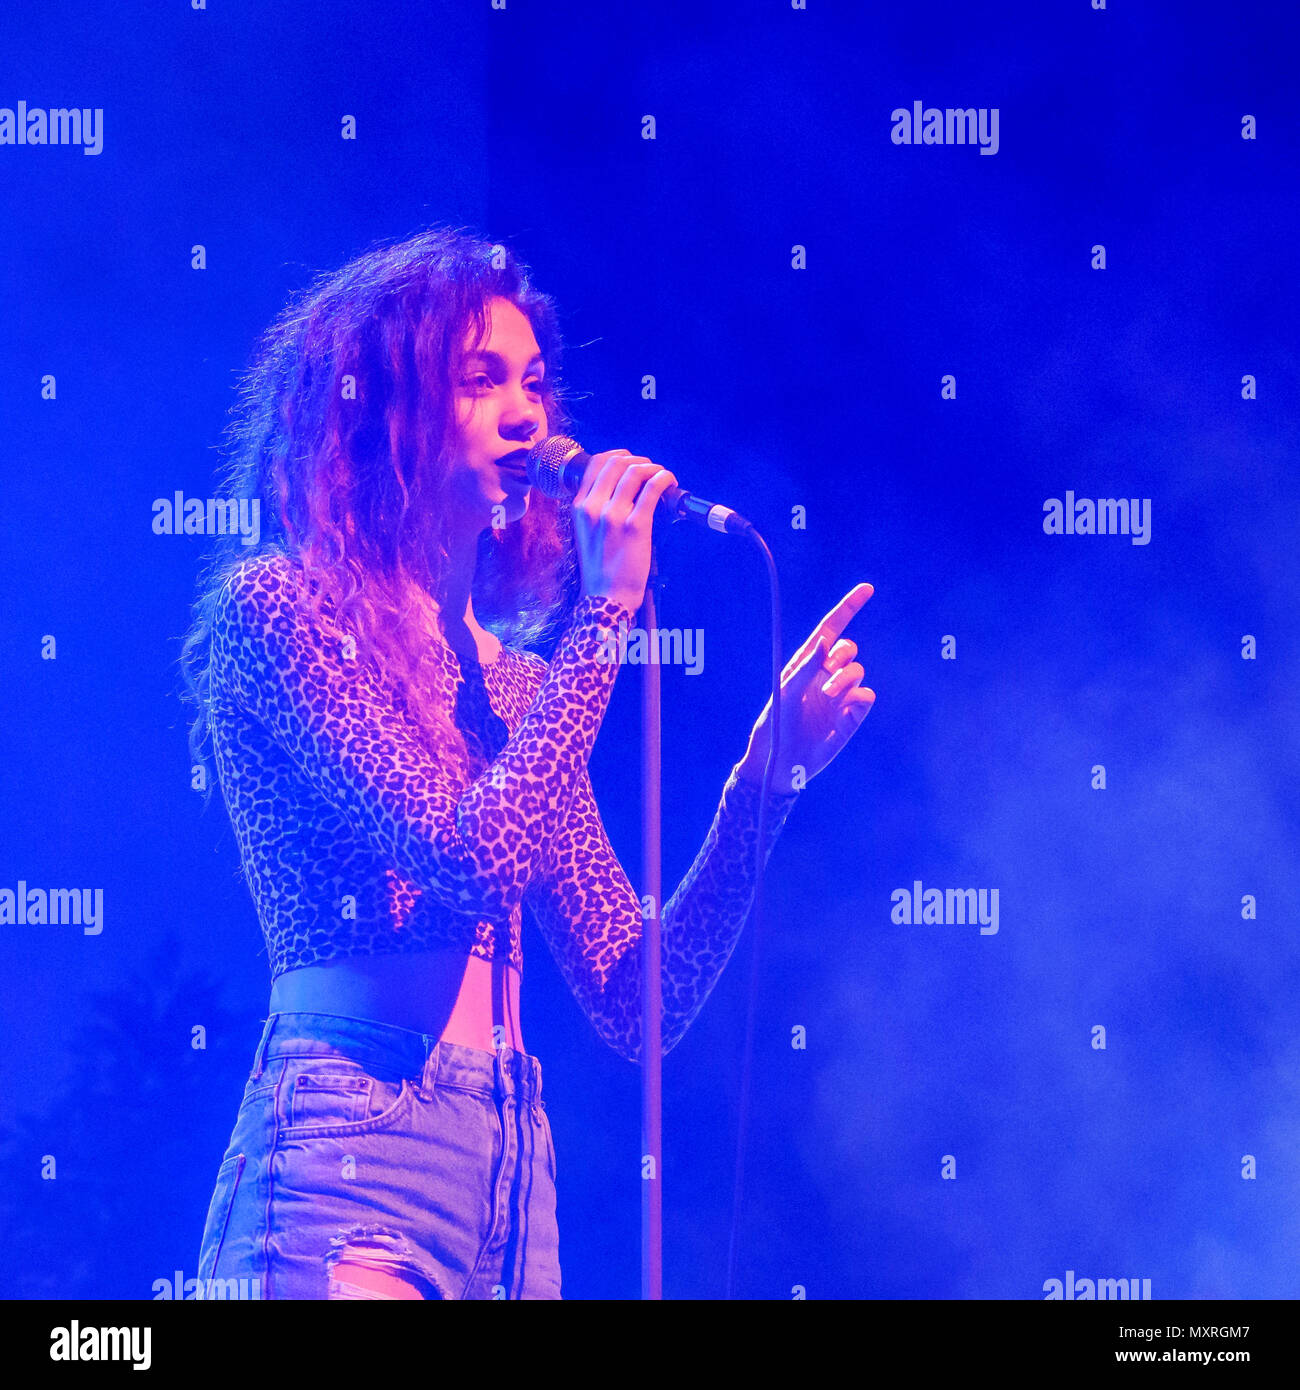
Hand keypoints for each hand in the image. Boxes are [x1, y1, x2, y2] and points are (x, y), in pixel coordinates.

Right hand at [572, 450, 677, 615]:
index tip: (631, 461)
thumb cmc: (600, 567)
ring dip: (654, 468)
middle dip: (638, 460)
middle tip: (651, 469)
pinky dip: (664, 479)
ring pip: (635, 472)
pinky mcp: (636, 526)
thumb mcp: (586, 532)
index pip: (595, 464)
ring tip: (663, 478)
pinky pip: (653, 489)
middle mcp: (593, 507)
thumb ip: (596, 508)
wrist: (606, 597)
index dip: (617, 456)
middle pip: (616, 462)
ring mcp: (614, 516)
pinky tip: (670, 483)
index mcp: (579, 507)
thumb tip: (620, 486)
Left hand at [738, 583, 874, 791]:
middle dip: (843, 654)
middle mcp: (825, 676)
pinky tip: (844, 711)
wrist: (780, 763)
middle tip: (828, 671)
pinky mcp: (851, 717)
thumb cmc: (775, 726)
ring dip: (845, 679)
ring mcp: (840, 696)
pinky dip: (859, 699)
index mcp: (806, 664)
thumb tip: (826, 643)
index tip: (867, 589)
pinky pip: (867, 697)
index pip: (830, 629)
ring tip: (828, 696)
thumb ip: (806, 668)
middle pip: (849, 649)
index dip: (848, 608)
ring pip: (858, 672)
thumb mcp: (785, 693)